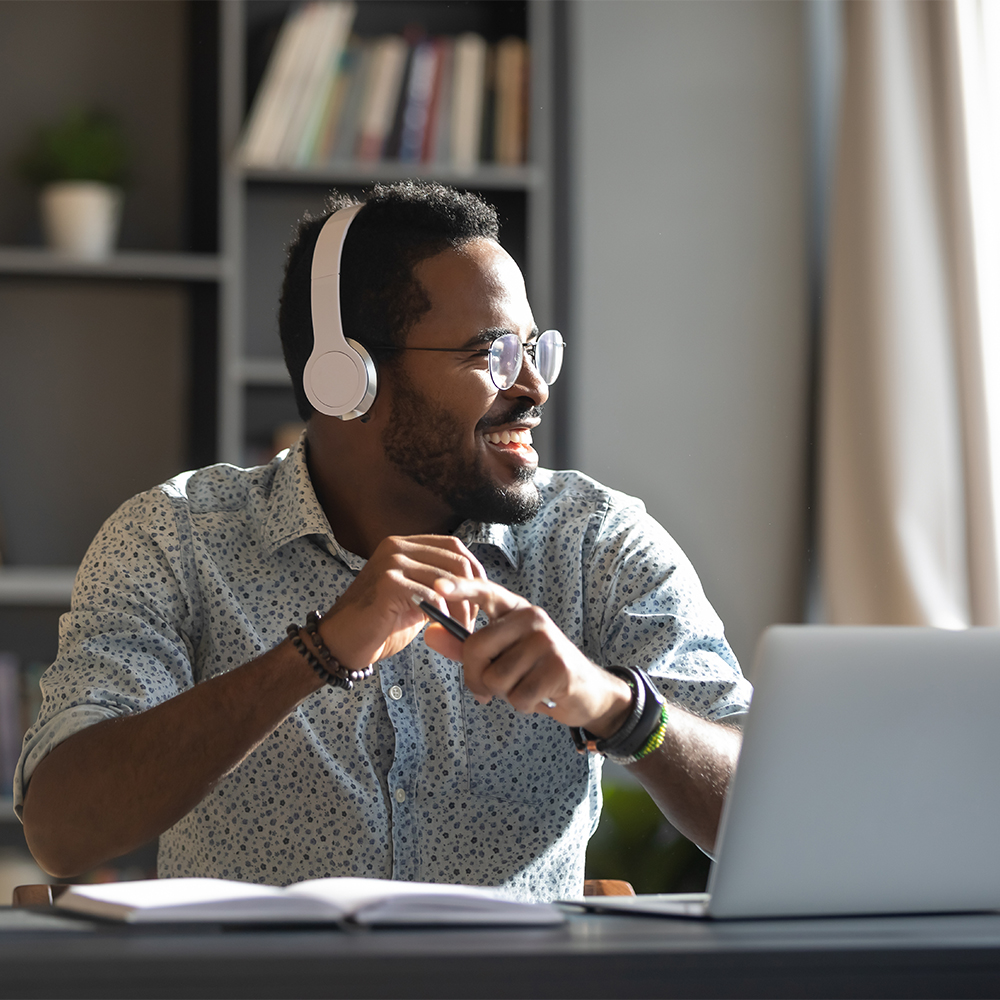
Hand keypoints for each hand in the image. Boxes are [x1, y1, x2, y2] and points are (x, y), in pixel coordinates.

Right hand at [317, 536, 485, 669]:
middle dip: (472, 591)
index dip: (474, 570)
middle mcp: (397, 546)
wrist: (342, 643)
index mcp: (404, 545)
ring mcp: (391, 562)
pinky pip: (431, 594)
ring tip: (459, 629)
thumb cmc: (379, 625)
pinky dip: (443, 614)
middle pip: (455, 559)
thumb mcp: (415, 598)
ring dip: (460, 608)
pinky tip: (440, 627)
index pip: (453, 546)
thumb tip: (472, 587)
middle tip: (471, 619)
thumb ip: (437, 586)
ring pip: (446, 579)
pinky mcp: (388, 583)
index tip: (481, 597)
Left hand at [422, 577, 631, 735]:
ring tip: (525, 686)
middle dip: (476, 678)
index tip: (437, 586)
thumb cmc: (537, 672)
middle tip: (491, 688)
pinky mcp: (559, 666)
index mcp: (515, 610)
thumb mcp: (501, 656)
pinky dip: (523, 705)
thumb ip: (465, 647)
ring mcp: (547, 640)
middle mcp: (531, 618)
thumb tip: (430, 634)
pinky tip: (540, 696)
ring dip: (505, 694)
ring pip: (495, 678)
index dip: (460, 588)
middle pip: (476, 648)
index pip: (485, 592)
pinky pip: (518, 695)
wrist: (587, 692)